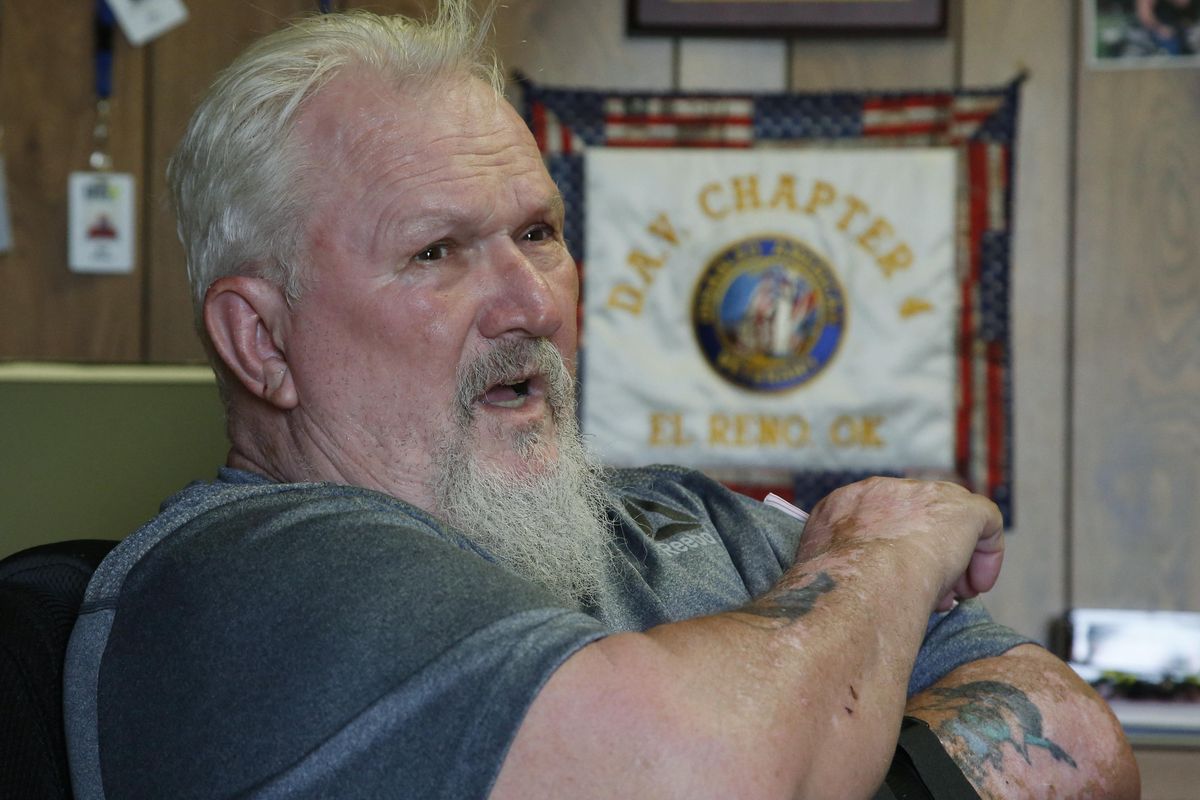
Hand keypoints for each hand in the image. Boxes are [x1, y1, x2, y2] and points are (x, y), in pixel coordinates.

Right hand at [795, 477, 1003, 611]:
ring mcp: (921, 494)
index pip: (876, 523)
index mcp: (839, 505)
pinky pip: (984, 522)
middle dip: (923, 559)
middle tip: (930, 598)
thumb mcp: (820, 581)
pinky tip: (978, 586)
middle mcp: (879, 491)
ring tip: (954, 597)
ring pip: (947, 522)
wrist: (861, 584)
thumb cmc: (835, 597)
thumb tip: (852, 602)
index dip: (891, 557)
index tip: (896, 588)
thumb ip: (839, 576)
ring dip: (952, 560)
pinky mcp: (960, 507)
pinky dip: (987, 555)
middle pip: (914, 521)